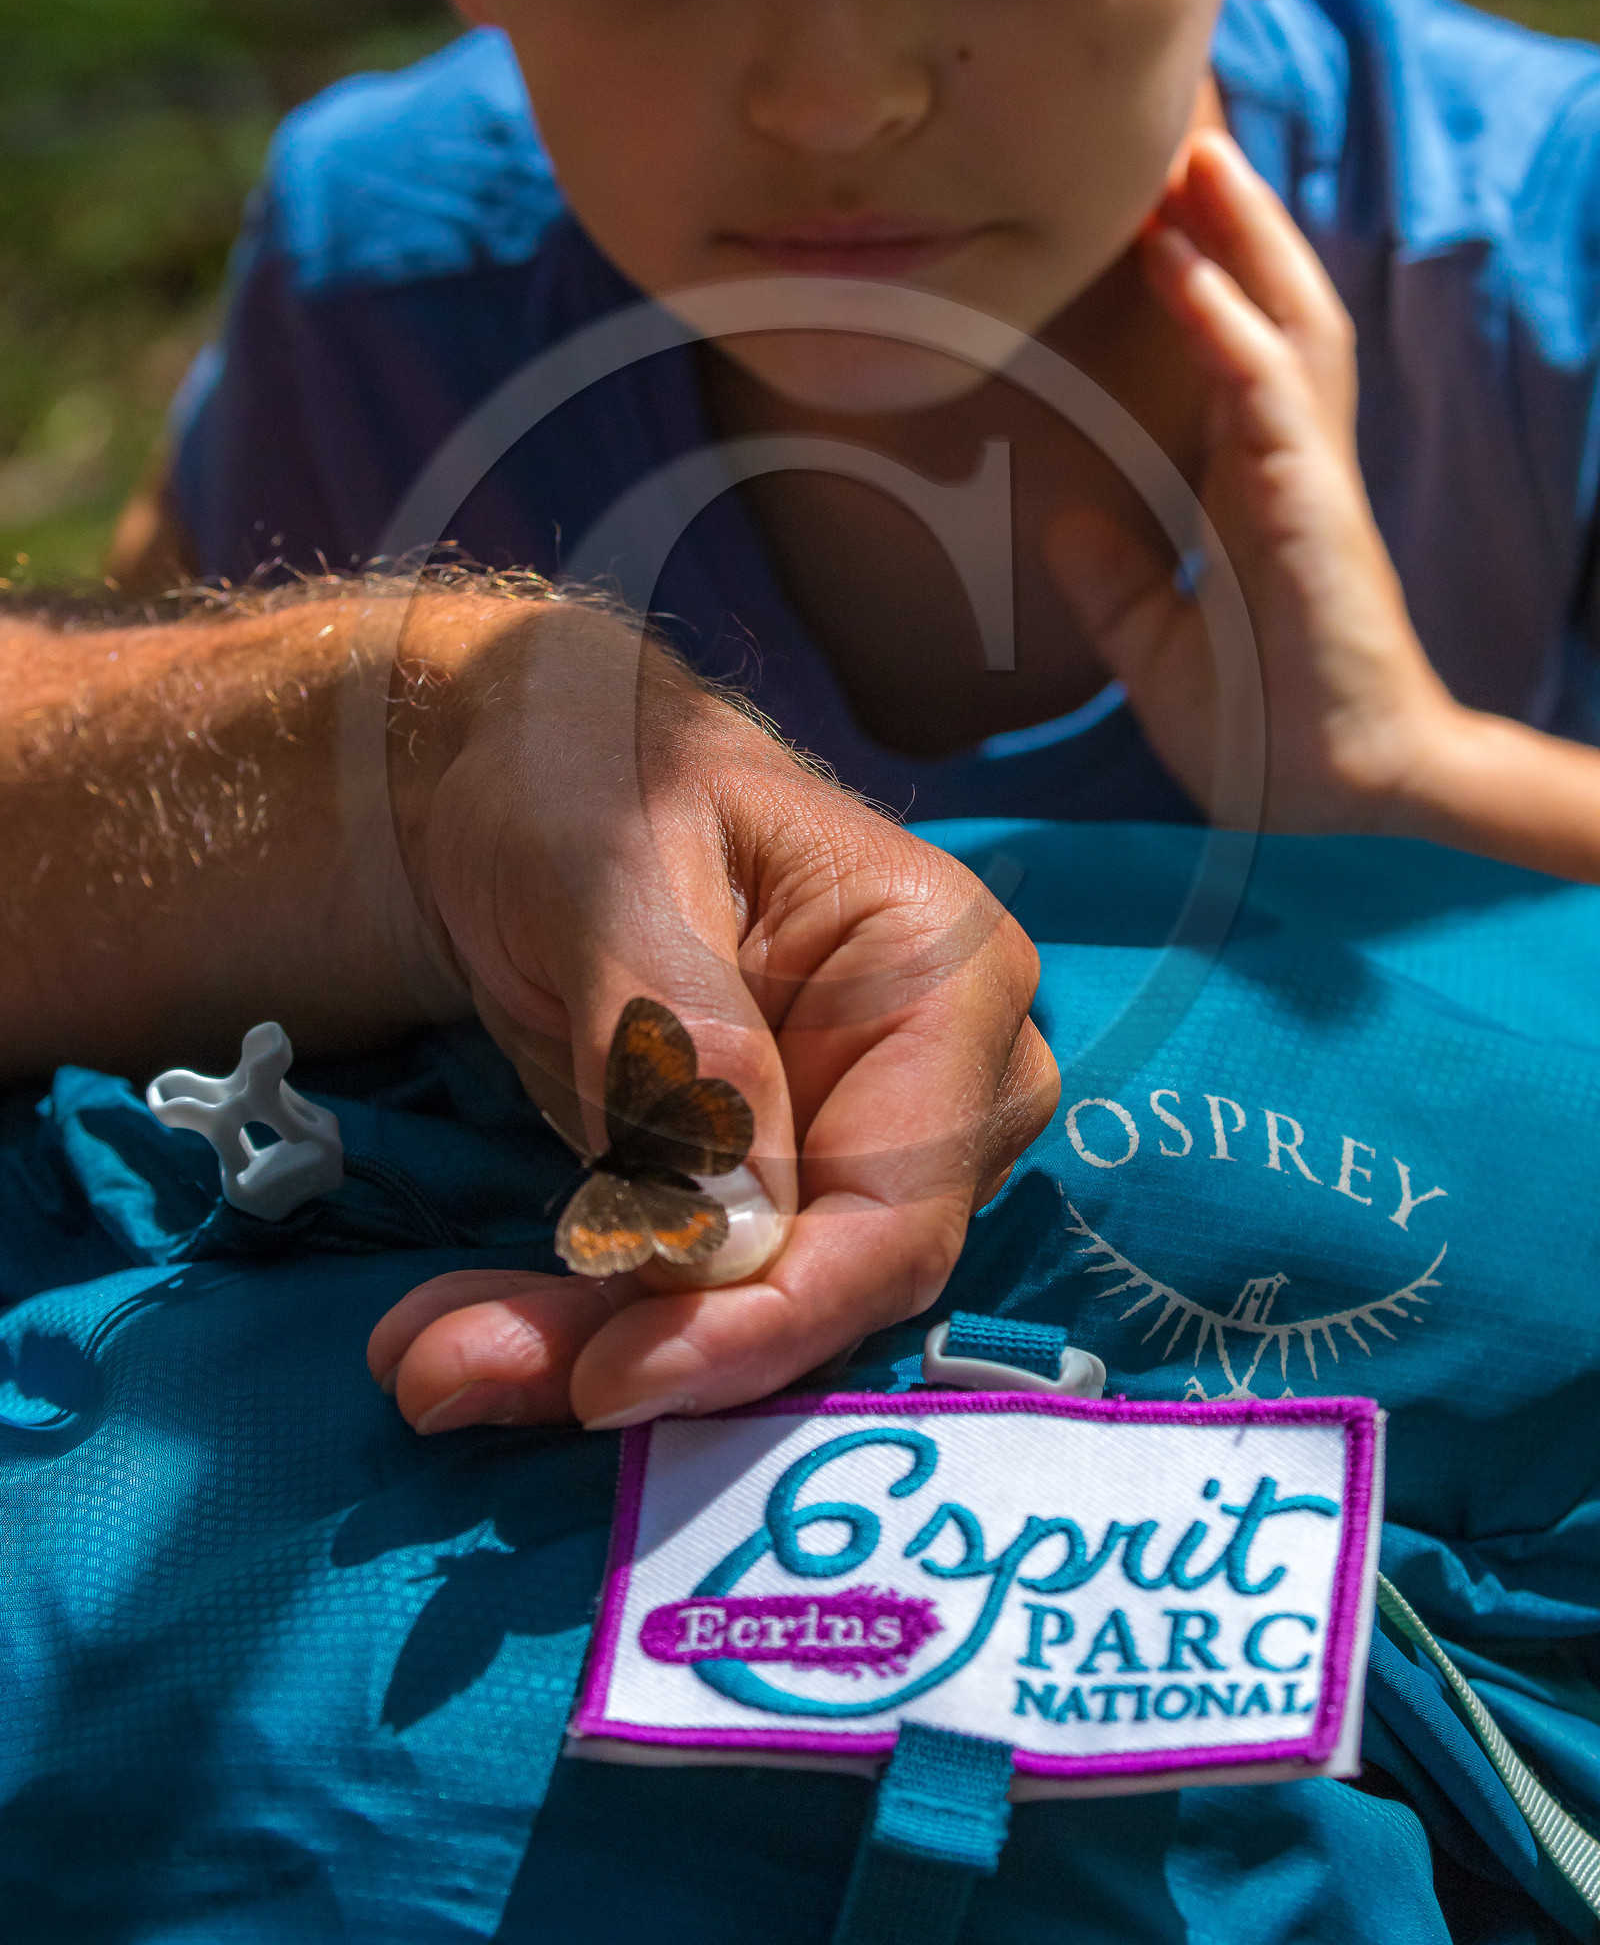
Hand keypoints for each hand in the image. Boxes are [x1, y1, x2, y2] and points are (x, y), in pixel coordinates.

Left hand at [375, 597, 1058, 1430]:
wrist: (527, 776)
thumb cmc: (592, 774)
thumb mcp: (615, 866)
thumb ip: (677, 1036)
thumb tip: (732, 1239)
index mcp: (944, 974)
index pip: (897, 1208)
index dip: (768, 1316)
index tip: (614, 1380)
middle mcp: (933, 1086)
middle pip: (825, 1285)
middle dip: (648, 1350)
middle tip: (446, 1370)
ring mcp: (853, 1147)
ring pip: (745, 1314)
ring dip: (585, 1352)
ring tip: (425, 1361)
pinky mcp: (760, 1195)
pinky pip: (687, 1302)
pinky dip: (574, 1329)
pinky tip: (455, 1342)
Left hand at [1044, 131, 1459, 830]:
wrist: (1336, 801)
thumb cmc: (1265, 733)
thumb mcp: (1156, 650)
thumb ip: (1113, 582)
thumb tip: (1057, 516)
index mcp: (1251, 491)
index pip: (1230, 354)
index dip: (1199, 278)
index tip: (1144, 209)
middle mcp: (1283, 464)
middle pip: (1267, 310)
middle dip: (1231, 224)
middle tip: (1175, 138)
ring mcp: (1304, 475)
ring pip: (1284, 319)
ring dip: (1241, 235)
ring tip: (1193, 154)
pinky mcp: (1311, 500)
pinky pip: (1266, 385)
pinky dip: (1225, 315)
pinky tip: (1182, 258)